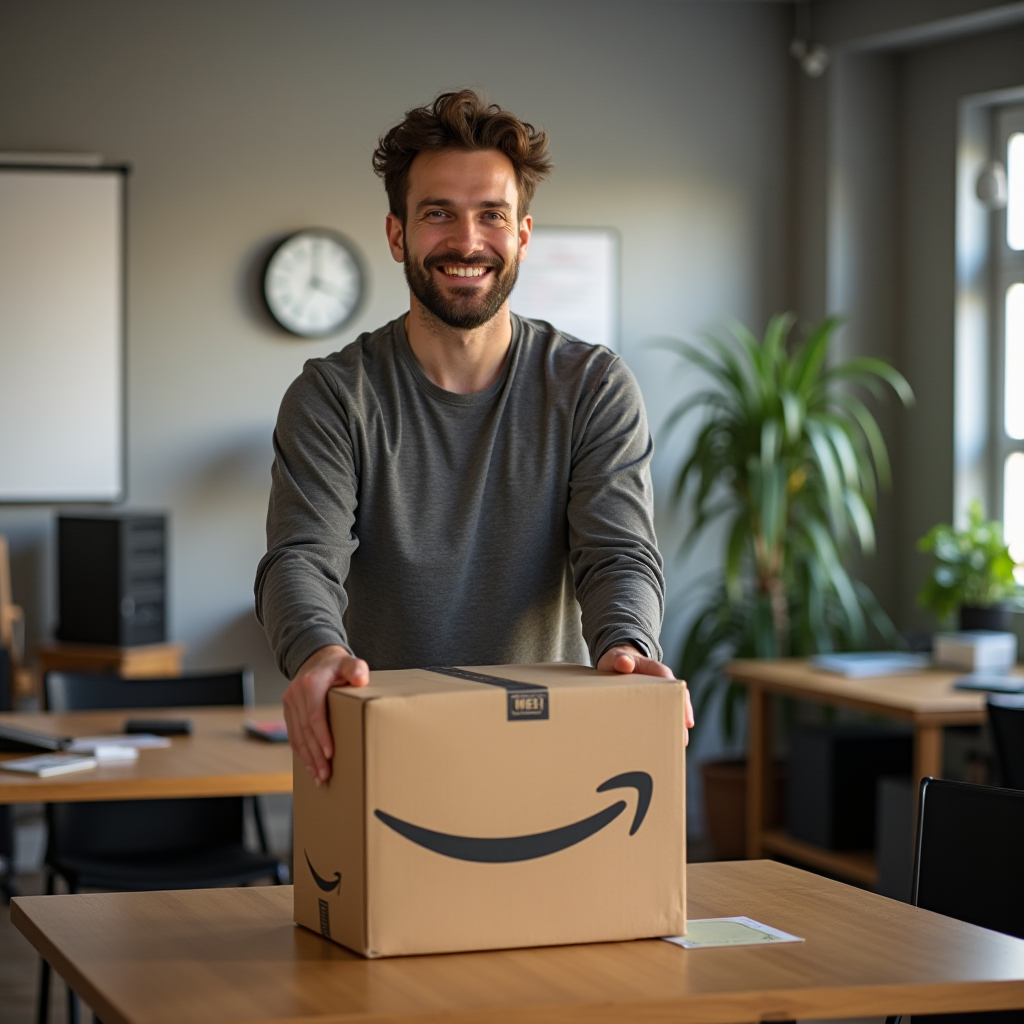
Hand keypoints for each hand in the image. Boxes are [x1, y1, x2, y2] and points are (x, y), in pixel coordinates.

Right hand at [283, 644, 367, 784]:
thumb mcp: (349, 662)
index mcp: (311, 684)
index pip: (315, 715)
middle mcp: (296, 693)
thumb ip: (356, 668)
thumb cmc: (337, 666)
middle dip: (315, 755)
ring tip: (318, 777)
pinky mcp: (288, 710)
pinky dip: (300, 752)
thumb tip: (361, 679)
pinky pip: (293, 734)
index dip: (322, 736)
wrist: (317, 659)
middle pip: (305, 730)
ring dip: (307, 759)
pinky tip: (308, 766)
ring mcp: (290, 703)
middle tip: (325, 775)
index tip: (330, 754)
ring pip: (297, 736)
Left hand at [597, 644, 695, 745]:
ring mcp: (656, 696)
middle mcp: (661, 684)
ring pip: (670, 711)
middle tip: (683, 739)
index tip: (686, 717)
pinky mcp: (648, 705)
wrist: (615, 663)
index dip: (682, 701)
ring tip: (677, 746)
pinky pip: (658, 716)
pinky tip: (659, 744)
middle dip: (680, 719)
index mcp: (656, 671)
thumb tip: (625, 663)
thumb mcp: (615, 658)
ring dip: (673, 727)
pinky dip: (660, 728)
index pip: (673, 684)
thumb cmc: (618, 660)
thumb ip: (619, 659)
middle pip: (676, 701)